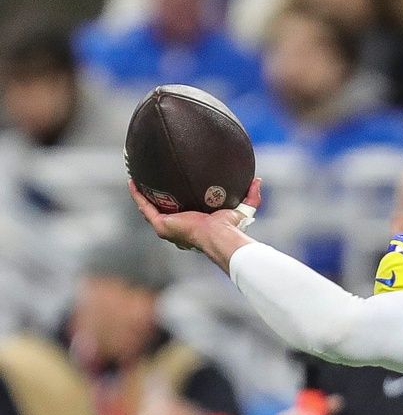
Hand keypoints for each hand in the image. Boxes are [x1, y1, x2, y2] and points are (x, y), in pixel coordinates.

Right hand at [128, 178, 260, 271]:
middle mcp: (178, 227)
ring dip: (142, 195)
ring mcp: (167, 227)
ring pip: (149, 209)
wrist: (220, 236)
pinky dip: (137, 195)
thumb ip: (251, 196)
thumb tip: (258, 180)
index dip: (176, 201)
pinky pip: (144, 207)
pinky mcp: (161, 225)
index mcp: (194, 224)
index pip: (182, 212)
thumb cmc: (230, 228)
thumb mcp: (242, 209)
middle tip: (151, 180)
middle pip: (162, 210)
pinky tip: (132, 181)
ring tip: (137, 178)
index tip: (174, 187)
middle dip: (156, 197)